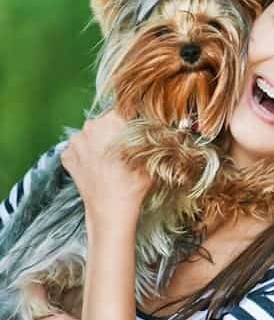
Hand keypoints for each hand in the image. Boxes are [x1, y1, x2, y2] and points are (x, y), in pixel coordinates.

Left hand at [60, 110, 150, 231]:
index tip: (138, 129)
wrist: (111, 210)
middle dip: (115, 131)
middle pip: (106, 120)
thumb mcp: (152, 157)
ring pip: (91, 134)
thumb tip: (160, 127)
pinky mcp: (66, 156)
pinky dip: (87, 155)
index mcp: (114, 120)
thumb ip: (153, 138)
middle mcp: (91, 126)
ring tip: (111, 160)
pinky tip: (98, 167)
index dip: (133, 119)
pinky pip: (79, 149)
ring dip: (99, 142)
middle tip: (125, 148)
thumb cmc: (135, 184)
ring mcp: (75, 141)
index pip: (126, 109)